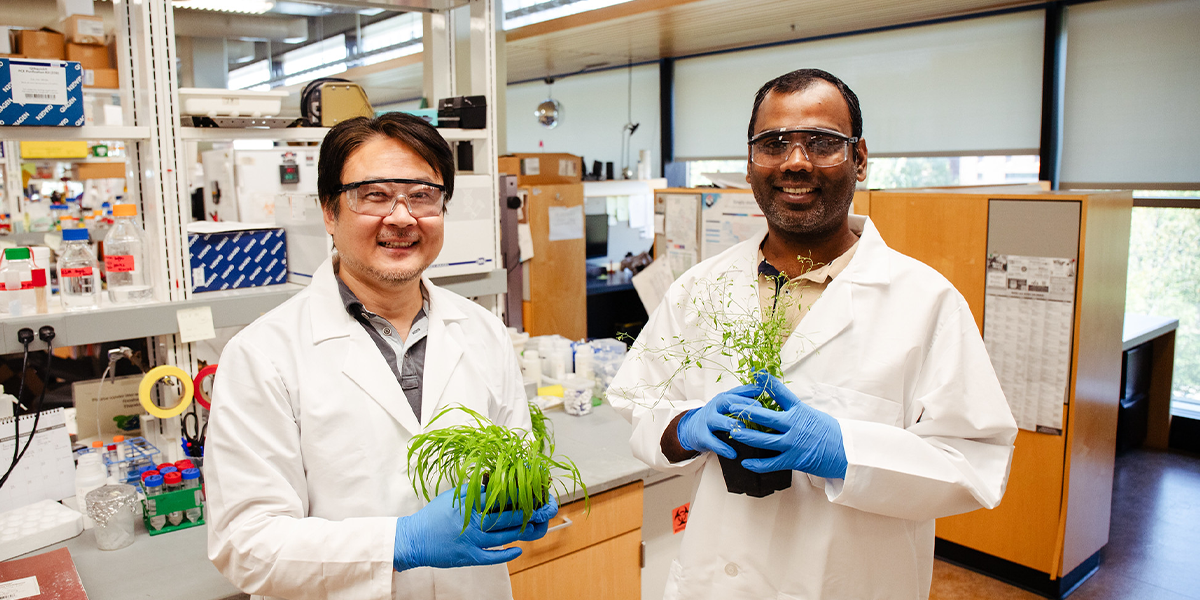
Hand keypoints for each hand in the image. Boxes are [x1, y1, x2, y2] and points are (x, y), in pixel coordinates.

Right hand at [393, 488, 557, 570]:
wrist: (414, 539)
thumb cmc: (432, 516)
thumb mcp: (451, 496)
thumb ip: (472, 489)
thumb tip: (491, 481)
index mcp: (469, 505)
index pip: (499, 498)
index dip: (518, 495)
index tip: (531, 491)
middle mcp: (473, 523)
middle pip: (506, 517)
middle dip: (526, 513)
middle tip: (541, 509)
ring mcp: (472, 541)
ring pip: (503, 536)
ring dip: (521, 532)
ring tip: (534, 526)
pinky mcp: (469, 557)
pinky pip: (493, 557)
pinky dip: (507, 554)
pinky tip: (518, 550)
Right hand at [677, 384, 763, 459]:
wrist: (692, 428)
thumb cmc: (716, 415)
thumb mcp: (727, 404)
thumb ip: (742, 397)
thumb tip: (761, 389)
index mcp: (723, 398)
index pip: (736, 392)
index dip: (749, 394)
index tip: (763, 399)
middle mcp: (714, 407)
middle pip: (725, 401)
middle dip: (741, 405)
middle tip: (757, 411)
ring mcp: (706, 421)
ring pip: (716, 420)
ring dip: (730, 424)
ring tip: (742, 428)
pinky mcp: (702, 436)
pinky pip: (712, 441)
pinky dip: (723, 448)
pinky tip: (734, 454)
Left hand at [728, 372, 847, 478]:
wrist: (847, 452)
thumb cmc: (831, 432)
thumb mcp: (814, 414)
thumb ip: (796, 411)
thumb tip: (782, 403)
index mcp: (800, 410)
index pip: (781, 392)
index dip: (766, 382)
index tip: (754, 374)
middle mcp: (794, 425)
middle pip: (765, 416)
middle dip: (745, 410)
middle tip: (730, 405)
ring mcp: (793, 443)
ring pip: (763, 439)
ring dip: (746, 435)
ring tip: (732, 431)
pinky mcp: (794, 460)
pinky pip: (771, 463)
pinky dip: (757, 463)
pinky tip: (745, 461)